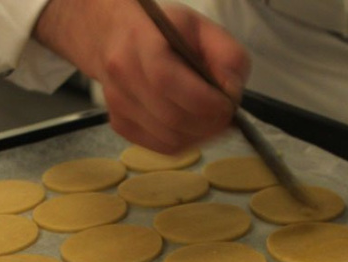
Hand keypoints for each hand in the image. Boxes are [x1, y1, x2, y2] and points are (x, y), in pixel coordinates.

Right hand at [35, 0, 250, 153]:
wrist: (116, 38)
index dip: (204, 101)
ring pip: (168, 139)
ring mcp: (117, 103)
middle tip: (225, 116)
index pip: (168, 82)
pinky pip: (160, 147)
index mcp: (141, 42)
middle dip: (208, 124)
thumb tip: (231, 92)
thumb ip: (227, 55)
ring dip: (199, 136)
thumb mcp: (203, 28)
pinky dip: (183, 142)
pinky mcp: (119, 124)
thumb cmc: (163, 32)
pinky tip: (191, 125)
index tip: (228, 104)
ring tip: (210, 119)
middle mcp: (122, 74)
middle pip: (171, 117)